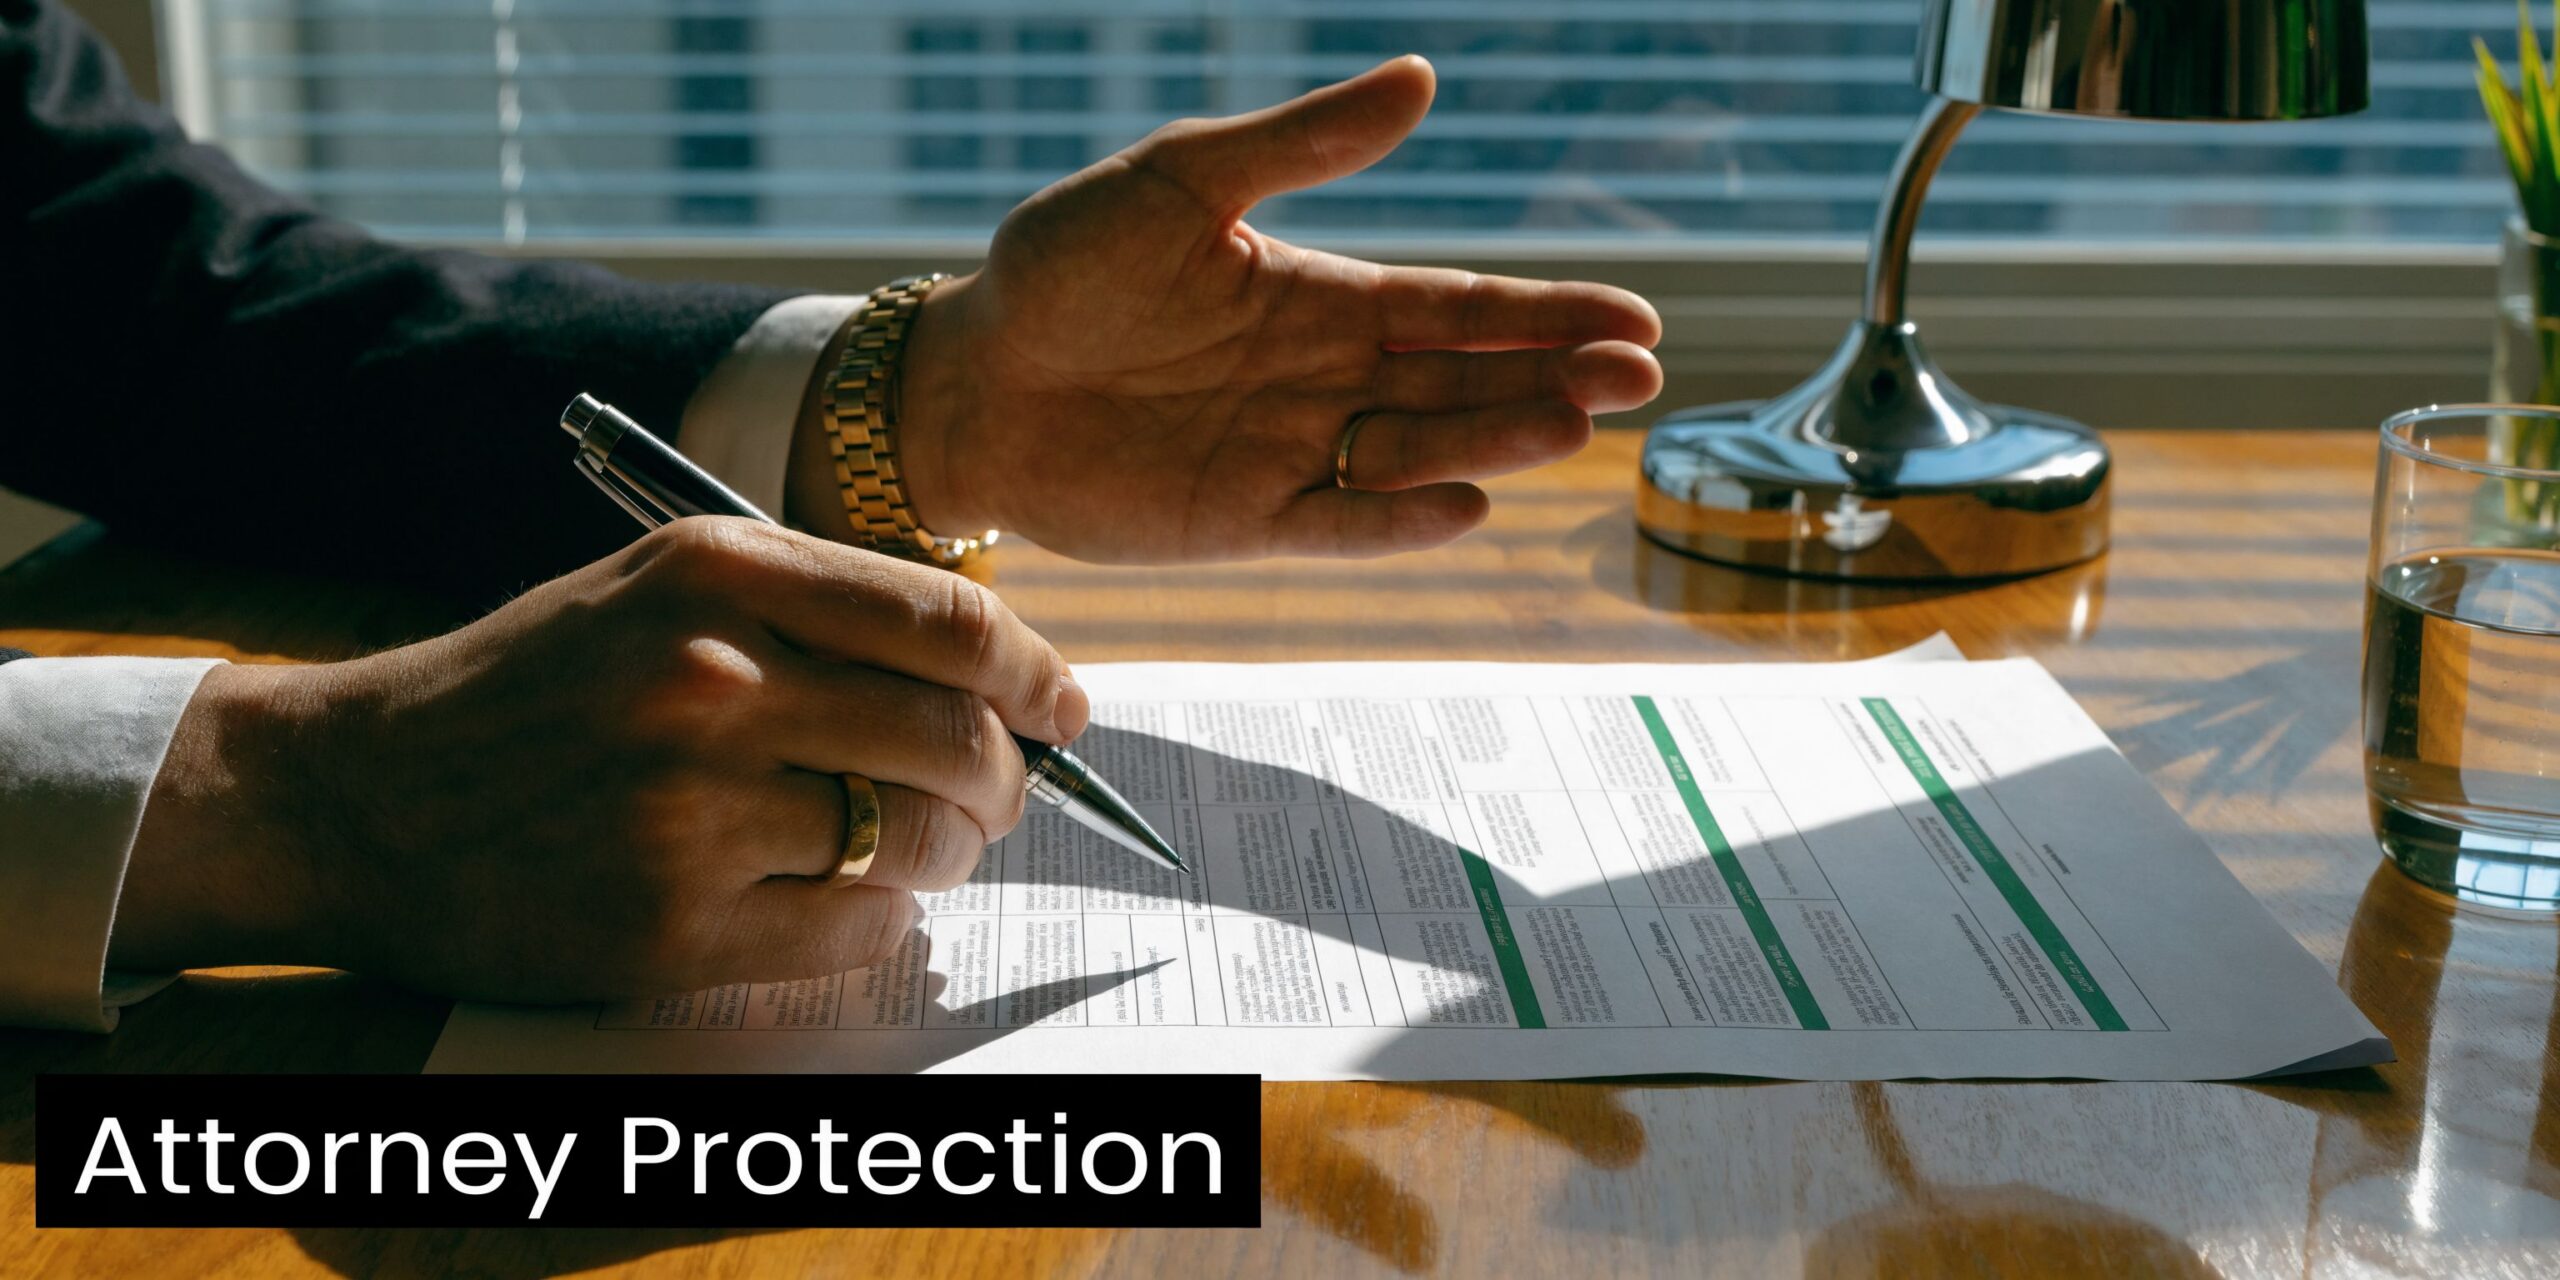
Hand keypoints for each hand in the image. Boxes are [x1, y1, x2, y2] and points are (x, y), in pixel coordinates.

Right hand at [113, 520, 1084, 1000]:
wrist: (353, 797)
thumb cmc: (529, 688)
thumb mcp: (659, 590)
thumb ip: (816, 607)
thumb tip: (992, 671)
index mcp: (717, 573)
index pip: (949, 623)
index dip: (1036, 673)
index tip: (1066, 706)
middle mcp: (710, 680)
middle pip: (955, 739)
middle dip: (1005, 780)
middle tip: (1002, 795)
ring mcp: (689, 809)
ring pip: (917, 840)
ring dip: (949, 854)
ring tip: (923, 846)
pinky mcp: (668, 924)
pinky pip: (855, 928)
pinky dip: (882, 919)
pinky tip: (851, 897)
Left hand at [788, 55, 1662, 561]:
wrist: (962, 380)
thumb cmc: (1060, 269)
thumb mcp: (1180, 184)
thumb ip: (1301, 145)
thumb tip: (1424, 80)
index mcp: (1321, 297)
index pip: (1460, 308)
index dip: (1549, 314)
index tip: (1638, 321)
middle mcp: (1324, 380)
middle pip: (1463, 383)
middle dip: (1553, 378)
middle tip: (1639, 378)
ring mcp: (1289, 455)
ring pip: (1419, 451)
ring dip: (1497, 439)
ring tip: (1573, 421)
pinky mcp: (1242, 522)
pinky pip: (1339, 523)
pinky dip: (1400, 520)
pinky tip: (1468, 502)